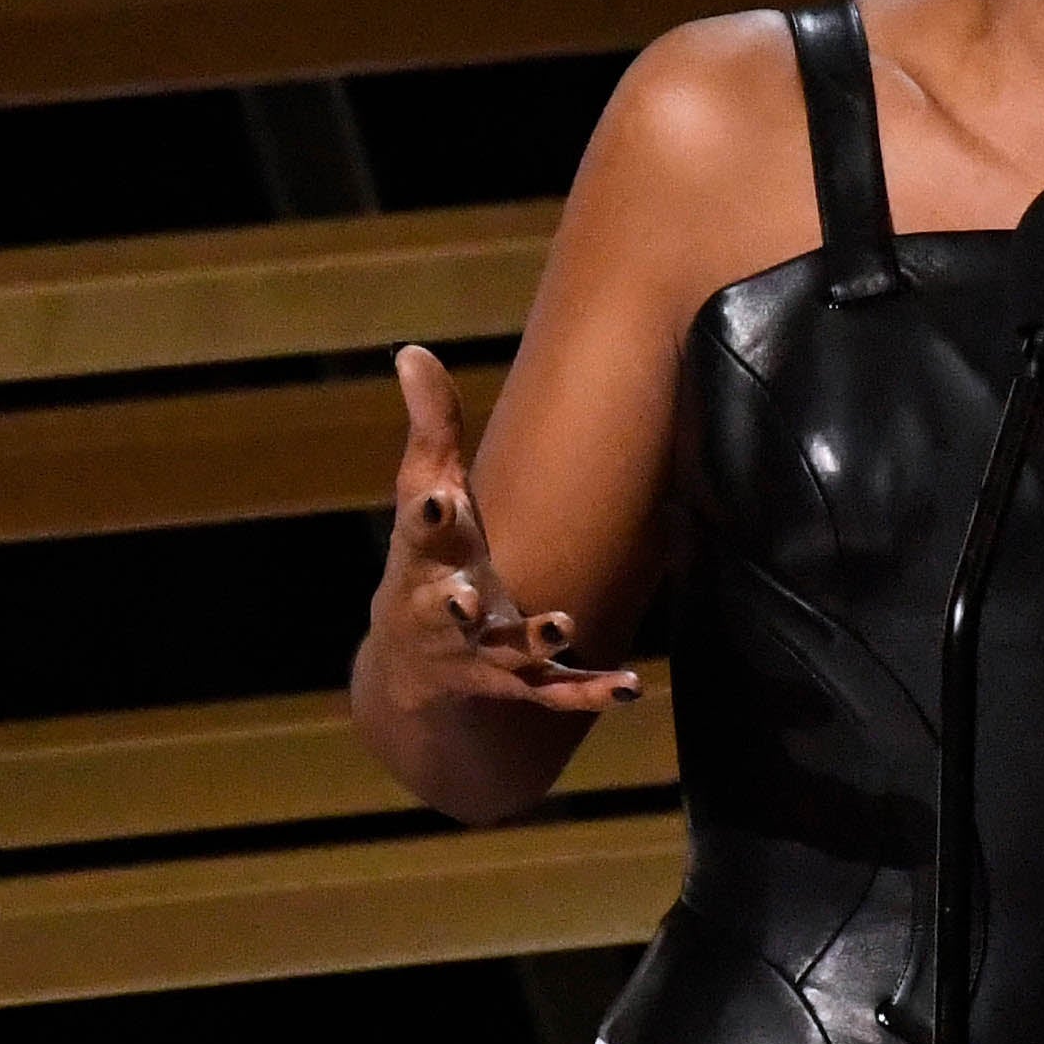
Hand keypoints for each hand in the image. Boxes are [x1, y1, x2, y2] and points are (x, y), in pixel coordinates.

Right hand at [370, 345, 634, 720]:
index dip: (428, 513)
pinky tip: (631, 685)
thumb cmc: (428, 555)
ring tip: (562, 626)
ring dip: (532, 641)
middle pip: (445, 607)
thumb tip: (413, 350)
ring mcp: (478, 652)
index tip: (438, 497)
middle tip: (468, 597)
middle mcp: (444, 609)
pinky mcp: (514, 684)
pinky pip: (551, 694)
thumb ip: (431, 427)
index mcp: (423, 557)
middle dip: (454, 603)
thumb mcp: (424, 492)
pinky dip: (588, 692)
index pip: (419, 531)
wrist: (412, 660)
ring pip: (502, 654)